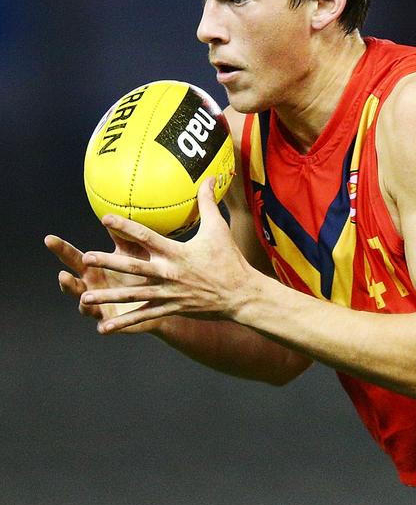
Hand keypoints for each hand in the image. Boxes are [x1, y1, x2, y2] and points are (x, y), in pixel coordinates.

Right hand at [45, 227, 156, 332]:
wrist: (161, 298)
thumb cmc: (142, 270)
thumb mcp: (132, 251)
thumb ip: (123, 236)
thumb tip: (112, 215)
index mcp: (93, 268)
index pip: (73, 257)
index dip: (61, 249)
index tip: (48, 239)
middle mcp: (92, 287)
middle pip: (73, 284)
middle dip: (66, 281)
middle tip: (62, 275)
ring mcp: (99, 306)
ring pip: (86, 306)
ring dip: (84, 303)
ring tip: (84, 299)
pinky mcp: (113, 321)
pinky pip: (109, 326)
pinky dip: (106, 327)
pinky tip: (103, 328)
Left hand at [73, 178, 253, 333]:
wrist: (241, 295)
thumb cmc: (229, 260)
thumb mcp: (219, 229)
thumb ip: (208, 203)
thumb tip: (211, 176)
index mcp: (176, 253)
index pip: (146, 236)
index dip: (125, 226)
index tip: (105, 219)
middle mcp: (169, 273)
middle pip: (133, 267)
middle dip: (108, 262)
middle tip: (86, 257)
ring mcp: (168, 293)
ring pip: (133, 296)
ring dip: (108, 297)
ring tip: (85, 297)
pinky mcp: (171, 309)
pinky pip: (143, 317)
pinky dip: (124, 323)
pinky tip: (104, 328)